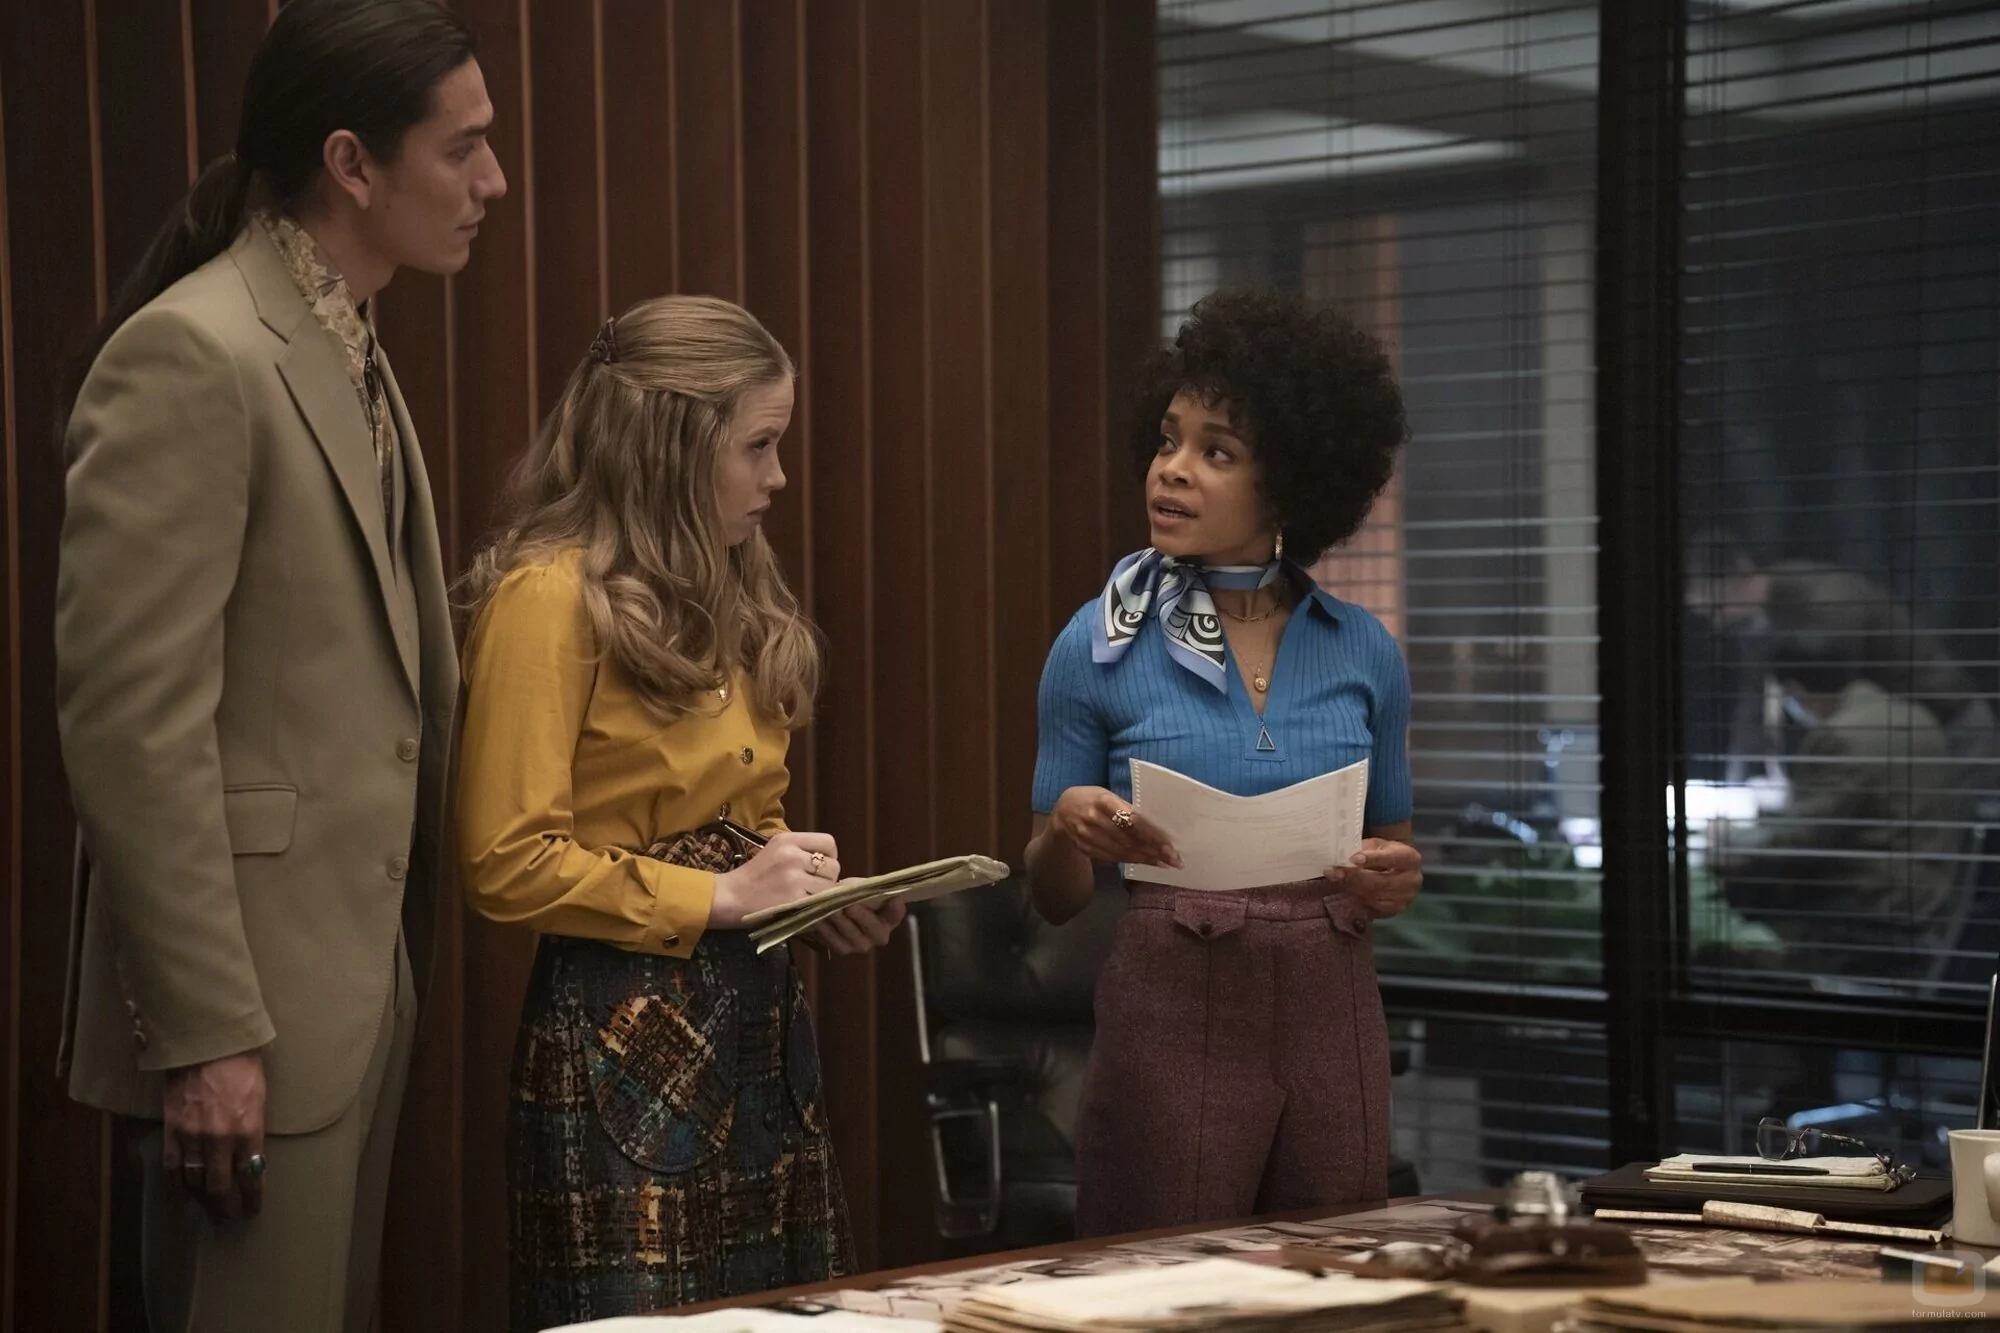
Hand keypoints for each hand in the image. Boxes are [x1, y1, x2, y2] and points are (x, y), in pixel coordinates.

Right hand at [161, 1050, 265, 1220]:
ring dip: (201, 1201)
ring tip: (207, 1210)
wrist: (207, 1042)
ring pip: (194, 1182)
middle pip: (220, 1187)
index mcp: (248, 1129)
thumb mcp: (259, 1097)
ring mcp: (192, 1136)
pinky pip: (172, 1167)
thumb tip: (251, 1154)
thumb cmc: (241, 1063)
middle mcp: (220, 1139)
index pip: (250, 1176)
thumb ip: (254, 1128)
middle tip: (228, 1219)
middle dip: (225, 1208)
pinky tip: (184, 1191)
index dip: (251, 1197)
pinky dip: (178, 1183)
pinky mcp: (171, 1129)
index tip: (252, 1209)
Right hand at [711, 831, 839, 927]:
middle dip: (827, 878)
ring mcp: (794, 877)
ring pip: (830, 886)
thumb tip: (831, 862)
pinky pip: (820, 902)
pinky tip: (802, 906)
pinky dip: (816, 906)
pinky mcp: (794, 899)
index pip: (828, 842)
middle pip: (833, 866)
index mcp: (787, 840)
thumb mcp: (775, 851)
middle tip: (812, 886)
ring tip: (805, 896)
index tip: (820, 867)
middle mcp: (792, 855)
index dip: (830, 856)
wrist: (730, 897)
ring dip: (823, 894)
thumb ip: (801, 851)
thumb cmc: (753, 876)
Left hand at [814, 897, 906, 955]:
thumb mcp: (859, 887)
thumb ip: (861, 888)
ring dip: (843, 923)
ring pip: (854, 938)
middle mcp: (879, 935)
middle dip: (862, 917)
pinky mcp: (844, 949)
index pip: (896, 914)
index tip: (894, 899)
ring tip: (832, 911)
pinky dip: (828, 932)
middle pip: (875, 930)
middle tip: (850, 906)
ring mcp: (862, 945)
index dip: (896, 909)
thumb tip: (851, 888)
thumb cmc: (853, 894)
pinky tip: (820, 920)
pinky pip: (837, 943)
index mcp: (888, 917)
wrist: (835, 905)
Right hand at [1047, 786, 1179, 867]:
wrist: (1062, 810)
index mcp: (1103, 800)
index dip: (1152, 835)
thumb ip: (1126, 808)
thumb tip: (1155, 826)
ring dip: (1145, 859)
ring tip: (1163, 863)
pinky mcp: (1084, 848)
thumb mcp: (1107, 796)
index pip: (1132, 820)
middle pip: (1129, 839)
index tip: (1169, 845)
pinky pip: (1111, 857)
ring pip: (1121, 851)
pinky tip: (1144, 862)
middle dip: (1153, 851)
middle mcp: (1093, 818)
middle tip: (1174, 859)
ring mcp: (1087, 835)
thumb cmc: (1092, 799)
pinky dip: (1130, 861)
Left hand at [1326, 838, 1421, 918]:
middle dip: (1354, 877)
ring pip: (1373, 895)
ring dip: (1352, 887)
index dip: (1372, 859)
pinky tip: (1348, 889)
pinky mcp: (1396, 909)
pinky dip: (1357, 897)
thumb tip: (1343, 856)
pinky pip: (1372, 906)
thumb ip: (1364, 849)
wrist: (1399, 870)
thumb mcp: (1378, 845)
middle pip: (1380, 881)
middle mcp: (1412, 880)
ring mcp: (1405, 898)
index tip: (1353, 859)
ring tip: (1337, 878)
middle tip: (1335, 872)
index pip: (1391, 858)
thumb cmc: (1385, 853)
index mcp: (1410, 858)